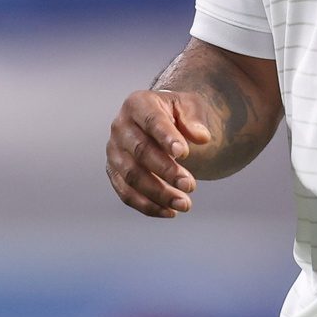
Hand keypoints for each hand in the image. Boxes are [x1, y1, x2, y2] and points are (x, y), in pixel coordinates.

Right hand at [105, 89, 212, 217]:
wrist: (162, 125)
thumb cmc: (178, 114)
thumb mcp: (191, 106)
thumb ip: (195, 118)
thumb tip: (201, 136)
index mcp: (138, 104)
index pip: (151, 121)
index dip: (166, 137)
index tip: (184, 153)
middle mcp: (120, 126)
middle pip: (140, 151)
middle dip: (166, 171)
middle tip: (190, 186)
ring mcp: (114, 151)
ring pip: (132, 177)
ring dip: (159, 194)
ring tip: (185, 204)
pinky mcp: (114, 173)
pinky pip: (126, 193)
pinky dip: (148, 206)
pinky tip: (169, 212)